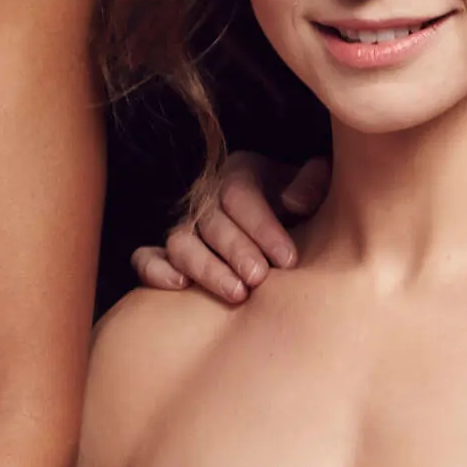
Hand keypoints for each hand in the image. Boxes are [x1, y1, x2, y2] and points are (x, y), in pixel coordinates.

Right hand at [123, 150, 316, 302]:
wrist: (293, 230)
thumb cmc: (307, 208)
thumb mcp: (320, 185)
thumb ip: (312, 183)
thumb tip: (293, 202)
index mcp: (241, 172)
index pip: (239, 194)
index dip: (262, 227)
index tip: (288, 259)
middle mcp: (208, 198)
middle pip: (210, 221)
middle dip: (236, 251)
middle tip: (260, 278)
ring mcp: (186, 227)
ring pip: (180, 242)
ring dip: (205, 268)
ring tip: (236, 294)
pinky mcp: (169, 255)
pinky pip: (146, 259)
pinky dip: (155, 271)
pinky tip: (180, 286)